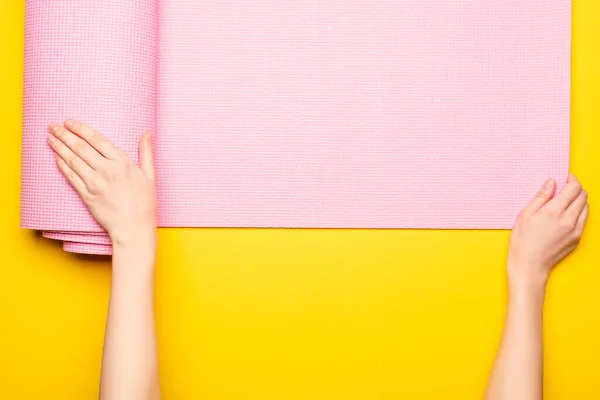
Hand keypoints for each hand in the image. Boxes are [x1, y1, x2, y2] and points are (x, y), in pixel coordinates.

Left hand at [47, 120, 156, 247]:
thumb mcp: (150, 175)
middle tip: (53, 126)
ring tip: (50, 138)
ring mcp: (95, 183)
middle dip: (65, 135)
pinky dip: (62, 166)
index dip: (81, 129)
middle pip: (81, 148)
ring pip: (73, 160)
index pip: (97, 140)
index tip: (70, 122)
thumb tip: (147, 133)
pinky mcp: (87, 196)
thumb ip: (146, 152)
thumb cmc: (145, 203)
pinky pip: (71, 177)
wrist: (134, 227)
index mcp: (122, 163)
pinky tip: (56, 158)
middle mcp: (107, 171)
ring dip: (59, 147)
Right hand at [508, 175, 588, 287]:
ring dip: (579, 200)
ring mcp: (575, 230)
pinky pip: (583, 220)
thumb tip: (551, 182)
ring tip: (566, 201)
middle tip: (566, 188)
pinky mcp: (577, 238)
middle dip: (576, 189)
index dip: (572, 180)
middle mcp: (568, 219)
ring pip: (586, 208)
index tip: (567, 178)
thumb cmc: (523, 241)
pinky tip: (566, 215)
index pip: (573, 188)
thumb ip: (541, 196)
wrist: (530, 265)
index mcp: (554, 211)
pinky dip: (579, 213)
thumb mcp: (525, 214)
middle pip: (583, 196)